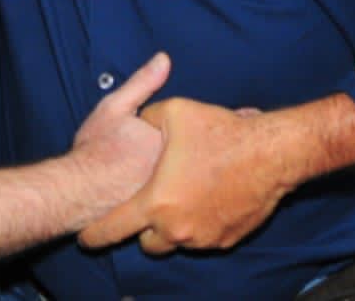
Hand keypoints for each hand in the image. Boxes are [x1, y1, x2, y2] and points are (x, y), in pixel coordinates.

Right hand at [67, 53, 170, 224]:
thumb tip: (164, 59)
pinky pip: (169, 201)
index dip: (154, 132)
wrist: (75, 192)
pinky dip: (157, 198)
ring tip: (132, 179)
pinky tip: (136, 196)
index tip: (135, 141)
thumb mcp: (115, 107)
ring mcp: (170, 190)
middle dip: (161, 157)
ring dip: (160, 177)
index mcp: (169, 138)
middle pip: (178, 154)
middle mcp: (175, 166)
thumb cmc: (93, 151)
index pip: (177, 129)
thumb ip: (142, 83)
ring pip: (174, 178)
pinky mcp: (163, 211)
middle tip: (131, 162)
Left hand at [78, 96, 287, 254]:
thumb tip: (140, 120)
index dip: (94, 234)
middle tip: (147, 207)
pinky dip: (200, 224)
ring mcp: (203, 238)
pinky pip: (204, 238)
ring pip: (176, 242)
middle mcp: (177, 228)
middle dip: (142, 229)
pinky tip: (207, 198)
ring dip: (173, 226)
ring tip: (182, 198)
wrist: (271, 154)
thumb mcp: (173, 112)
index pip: (112, 228)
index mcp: (156, 202)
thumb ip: (146, 116)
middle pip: (147, 243)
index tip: (83, 237)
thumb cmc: (220, 133)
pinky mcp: (226, 239)